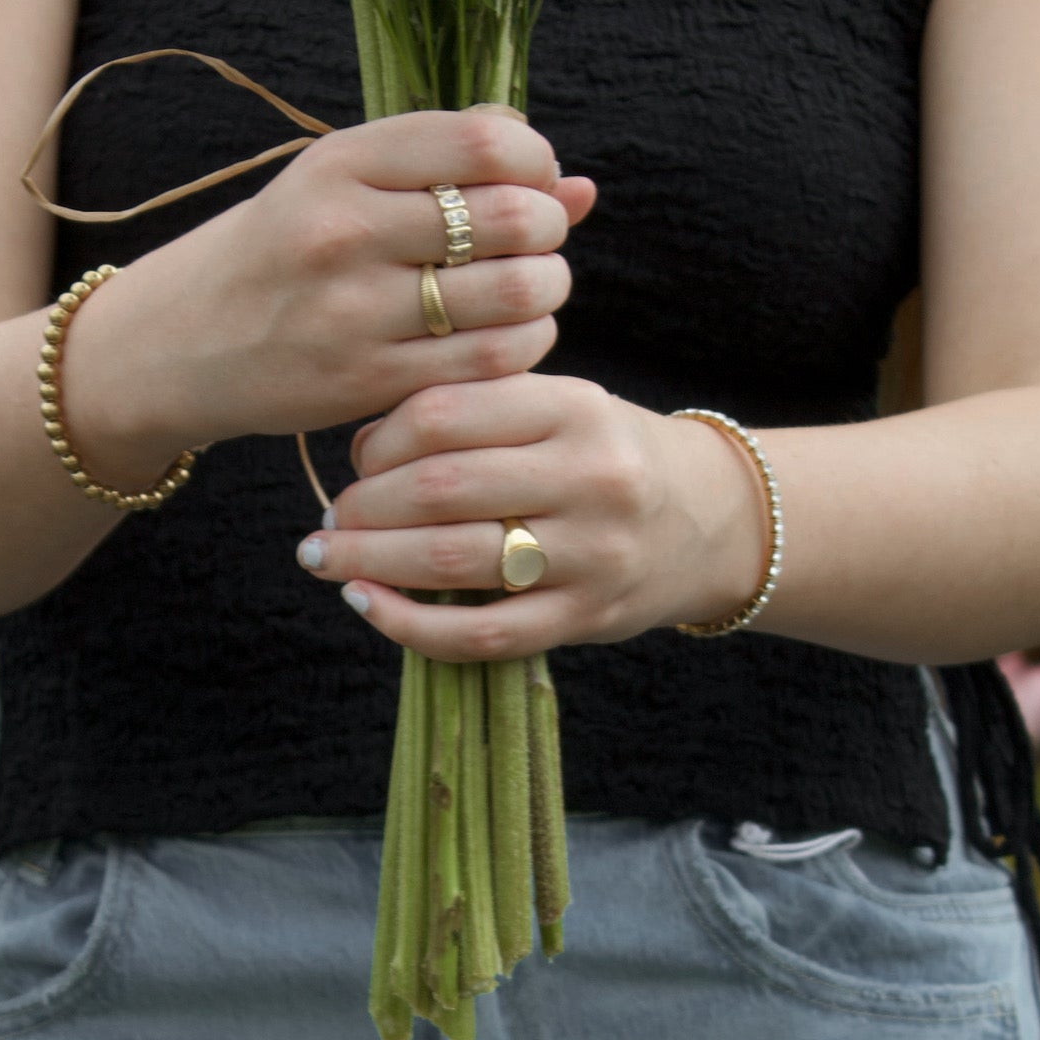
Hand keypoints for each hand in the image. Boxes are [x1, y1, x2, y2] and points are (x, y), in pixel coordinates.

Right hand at [66, 109, 596, 466]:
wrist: (176, 343)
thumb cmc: (284, 251)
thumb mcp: (346, 185)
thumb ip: (457, 169)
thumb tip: (581, 186)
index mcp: (341, 161)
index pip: (486, 142)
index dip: (536, 162)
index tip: (532, 181)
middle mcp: (345, 229)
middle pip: (513, 217)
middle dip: (548, 229)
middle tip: (537, 241)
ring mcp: (353, 311)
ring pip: (514, 292)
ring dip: (547, 289)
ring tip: (531, 287)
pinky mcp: (364, 382)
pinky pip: (490, 359)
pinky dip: (524, 343)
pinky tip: (508, 334)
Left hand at [296, 377, 769, 658]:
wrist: (711, 521)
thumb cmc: (602, 456)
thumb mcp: (556, 408)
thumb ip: (471, 414)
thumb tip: (359, 449)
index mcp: (573, 406)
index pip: (444, 413)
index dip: (379, 440)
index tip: (356, 461)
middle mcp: (590, 475)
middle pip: (440, 487)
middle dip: (362, 506)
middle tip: (329, 518)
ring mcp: (592, 552)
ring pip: (454, 560)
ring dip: (369, 561)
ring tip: (327, 558)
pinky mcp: (586, 617)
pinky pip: (482, 634)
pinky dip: (409, 624)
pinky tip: (366, 605)